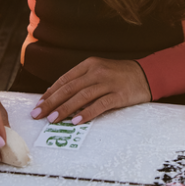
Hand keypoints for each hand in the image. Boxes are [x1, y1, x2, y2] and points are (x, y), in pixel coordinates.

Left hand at [32, 57, 150, 124]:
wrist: (146, 74)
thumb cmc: (118, 75)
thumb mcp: (98, 71)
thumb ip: (80, 81)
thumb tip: (56, 94)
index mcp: (89, 64)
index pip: (64, 79)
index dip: (50, 93)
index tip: (38, 104)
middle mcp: (97, 71)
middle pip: (69, 88)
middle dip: (51, 102)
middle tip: (38, 114)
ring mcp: (108, 82)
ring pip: (81, 96)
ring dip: (65, 109)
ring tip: (53, 119)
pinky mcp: (119, 94)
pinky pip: (100, 104)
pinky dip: (87, 113)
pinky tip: (76, 121)